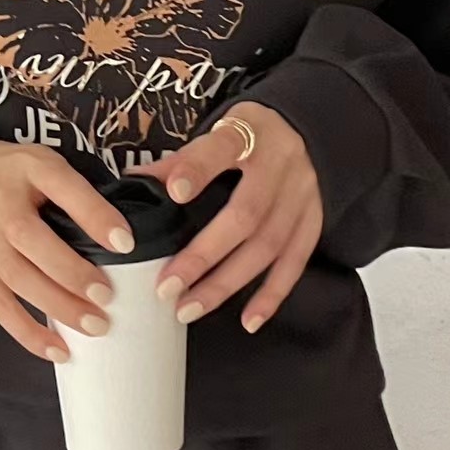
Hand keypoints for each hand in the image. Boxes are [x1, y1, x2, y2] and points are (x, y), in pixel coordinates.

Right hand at [0, 139, 134, 362]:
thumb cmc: (4, 174)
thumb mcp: (41, 162)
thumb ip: (75, 190)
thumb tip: (120, 233)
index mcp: (29, 170)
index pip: (64, 188)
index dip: (95, 216)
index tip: (125, 242)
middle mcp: (2, 206)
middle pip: (33, 243)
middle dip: (72, 273)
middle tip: (106, 296)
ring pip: (18, 279)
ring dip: (57, 307)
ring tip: (93, 325)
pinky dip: (27, 332)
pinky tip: (56, 349)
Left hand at [130, 103, 322, 331]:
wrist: (312, 128)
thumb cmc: (253, 134)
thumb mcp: (221, 129)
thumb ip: (182, 159)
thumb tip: (135, 181)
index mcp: (249, 134)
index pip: (222, 149)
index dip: (197, 170)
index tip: (173, 192)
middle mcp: (281, 166)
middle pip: (244, 215)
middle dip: (203, 255)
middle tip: (166, 286)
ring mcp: (302, 197)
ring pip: (267, 246)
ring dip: (227, 283)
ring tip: (189, 309)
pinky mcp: (314, 221)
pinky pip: (295, 262)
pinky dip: (273, 295)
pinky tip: (248, 321)